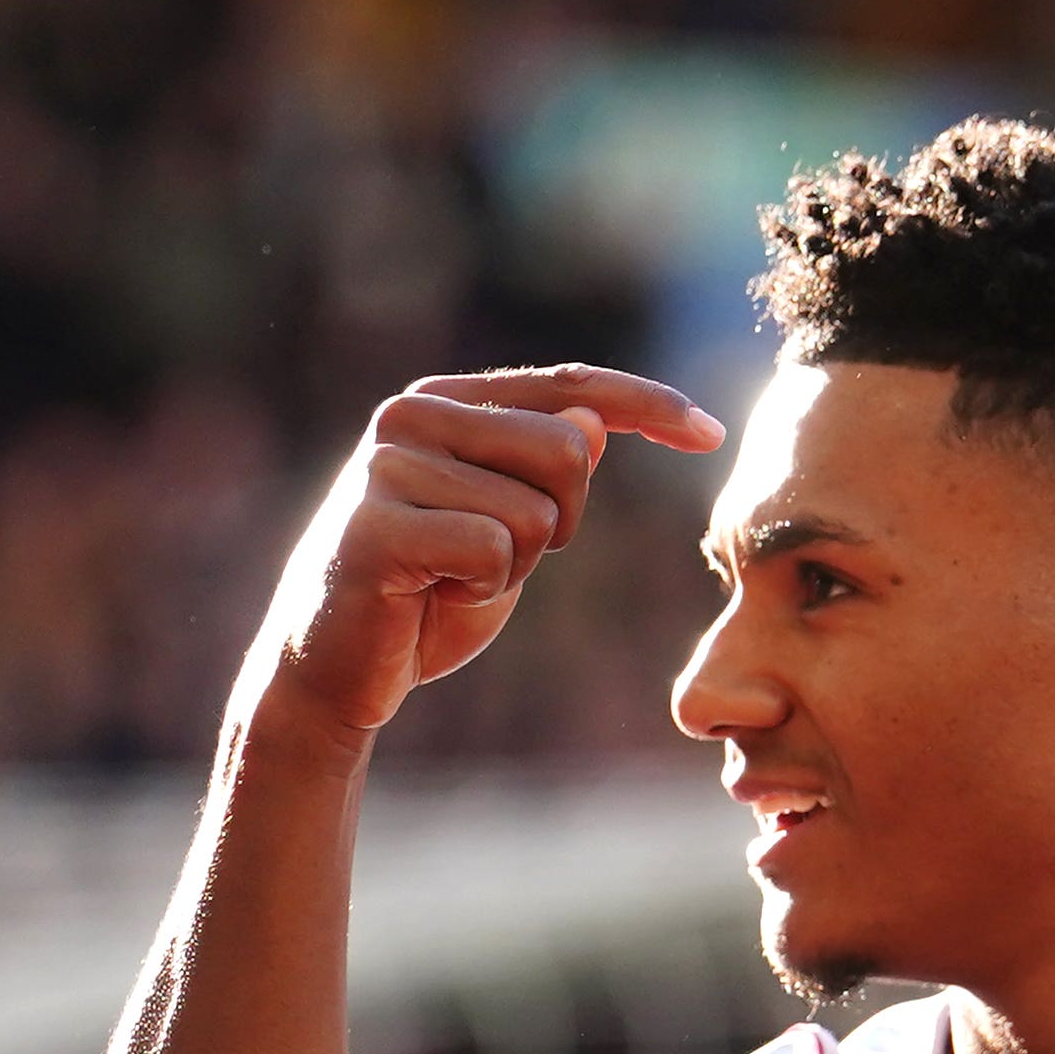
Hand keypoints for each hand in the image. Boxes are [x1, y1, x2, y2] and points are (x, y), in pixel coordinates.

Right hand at [246, 365, 722, 742]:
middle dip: (562, 523)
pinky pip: (493, 550)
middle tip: (495, 559)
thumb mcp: (510, 529)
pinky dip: (482, 590)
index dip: (647, 405)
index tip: (714, 434)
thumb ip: (550, 475)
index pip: (569, 385)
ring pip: (536, 511)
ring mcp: (388, 463)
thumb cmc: (431, 595)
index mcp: (447, 402)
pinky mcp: (376, 523)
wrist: (340, 668)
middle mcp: (411, 414)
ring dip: (515, 566)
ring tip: (453, 578)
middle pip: (570, 450)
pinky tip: (430, 595)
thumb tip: (595, 421)